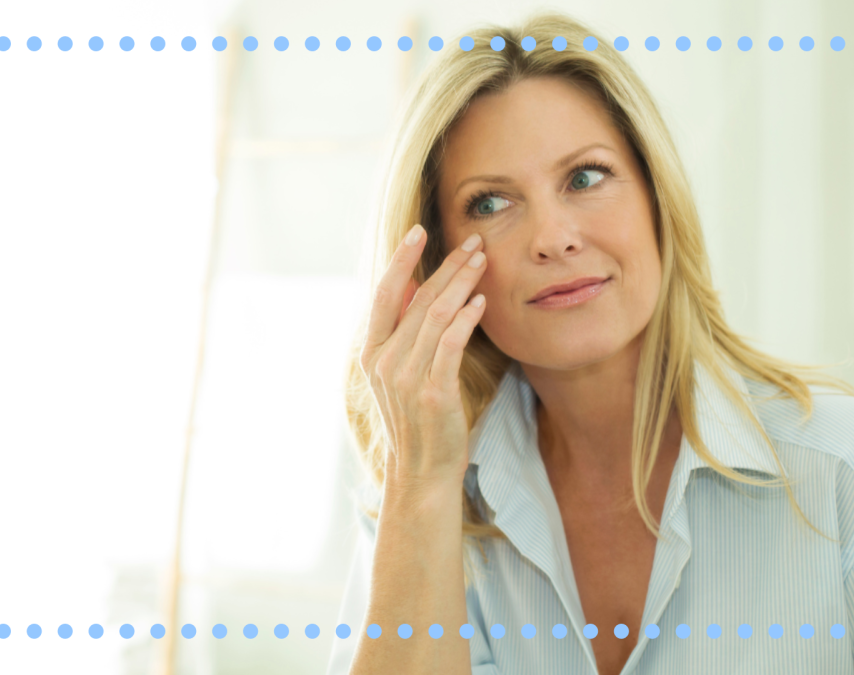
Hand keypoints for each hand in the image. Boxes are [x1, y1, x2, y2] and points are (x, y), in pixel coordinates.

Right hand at [359, 223, 487, 489]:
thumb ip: (403, 336)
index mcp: (371, 354)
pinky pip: (451, 343)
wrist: (421, 471)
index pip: (384, 295)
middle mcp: (384, 362)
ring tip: (482, 262)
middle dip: (448, 266)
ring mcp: (407, 377)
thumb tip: (417, 291)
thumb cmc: (417, 422)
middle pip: (418, 299)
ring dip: (462, 283)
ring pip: (436, 315)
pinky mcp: (433, 391)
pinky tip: (480, 301)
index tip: (417, 231)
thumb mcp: (398, 376)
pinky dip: (466, 318)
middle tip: (473, 242)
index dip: (400, 260)